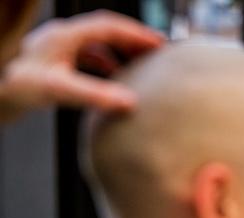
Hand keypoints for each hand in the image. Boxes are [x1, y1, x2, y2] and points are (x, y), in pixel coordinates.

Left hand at [0, 10, 162, 121]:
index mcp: (64, 36)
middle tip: (157, 52)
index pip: (107, 26)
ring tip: (141, 64)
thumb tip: (131, 102)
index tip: (158, 44)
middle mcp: (62, 37)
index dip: (136, 33)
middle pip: (105, 31)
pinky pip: (87, 56)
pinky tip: (115, 77)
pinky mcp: (55, 61)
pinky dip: (106, 63)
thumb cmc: (20, 89)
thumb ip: (95, 95)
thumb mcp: (60, 91)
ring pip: (97, 43)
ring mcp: (58, 48)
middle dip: (132, 39)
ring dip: (120, 51)